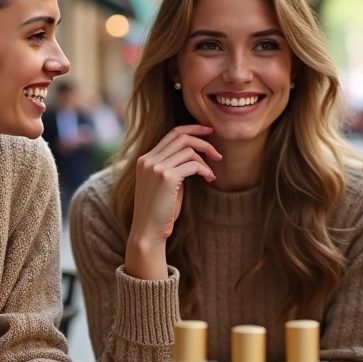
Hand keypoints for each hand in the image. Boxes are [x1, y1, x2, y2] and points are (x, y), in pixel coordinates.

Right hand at [125, 126, 221, 278]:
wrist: (147, 231)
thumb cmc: (159, 212)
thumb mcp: (164, 184)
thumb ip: (173, 167)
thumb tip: (194, 156)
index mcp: (145, 159)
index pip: (171, 134)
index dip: (192, 130)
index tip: (208, 131)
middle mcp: (148, 159)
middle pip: (181, 137)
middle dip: (203, 140)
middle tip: (217, 153)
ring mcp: (156, 167)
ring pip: (189, 149)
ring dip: (205, 160)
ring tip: (211, 174)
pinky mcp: (167, 177)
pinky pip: (193, 165)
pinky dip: (205, 170)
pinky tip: (209, 179)